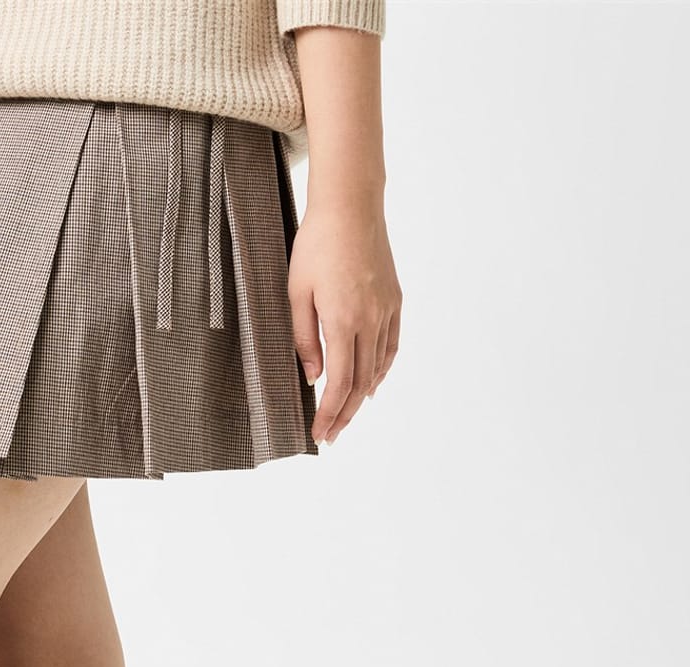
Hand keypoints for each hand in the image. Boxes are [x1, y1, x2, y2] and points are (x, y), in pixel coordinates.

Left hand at [288, 198, 400, 444]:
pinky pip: (390, 346)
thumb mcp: (296, 293)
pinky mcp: (394, 300)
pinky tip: (371, 386)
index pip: (339, 383)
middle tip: (331, 436)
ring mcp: (386, 310)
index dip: (329, 413)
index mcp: (343, 320)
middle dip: (344, 415)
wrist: (351, 206)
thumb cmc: (315, 245)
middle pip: (360, 383)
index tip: (319, 433)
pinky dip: (381, 371)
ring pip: (377, 368)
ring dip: (362, 398)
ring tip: (346, 417)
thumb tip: (314, 378)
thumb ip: (303, 339)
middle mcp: (370, 320)